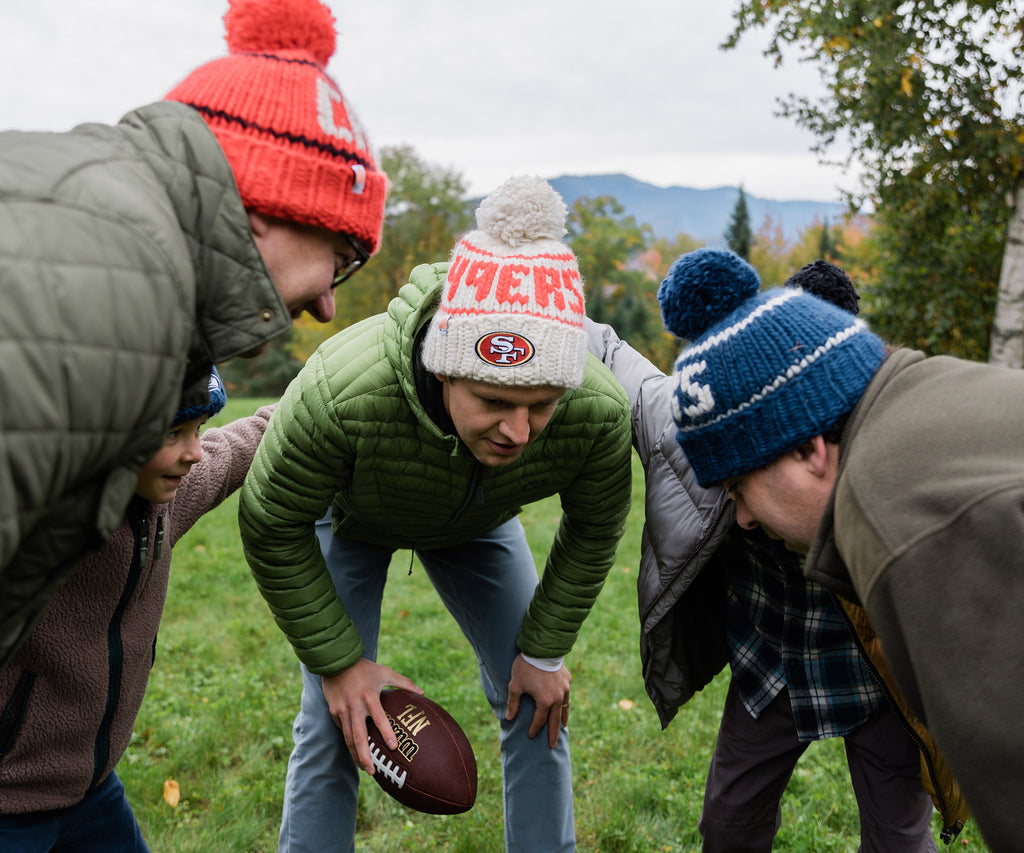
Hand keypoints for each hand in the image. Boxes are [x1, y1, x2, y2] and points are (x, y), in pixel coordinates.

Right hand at [321, 658, 421, 774]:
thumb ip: (403, 683)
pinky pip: (342, 729)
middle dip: (364, 756)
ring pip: (347, 738)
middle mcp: (355, 706)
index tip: (394, 747)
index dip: (386, 732)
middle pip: (358, 736)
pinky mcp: (334, 712)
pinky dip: (348, 742)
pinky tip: (355, 751)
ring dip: (355, 754)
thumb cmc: (365, 668)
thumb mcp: (385, 672)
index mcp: (369, 696)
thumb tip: (422, 692)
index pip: (379, 718)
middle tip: (372, 771)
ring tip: (364, 768)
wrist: (336, 662)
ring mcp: (342, 710)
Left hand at [505, 654, 571, 747]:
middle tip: (552, 745)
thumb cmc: (526, 667)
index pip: (539, 720)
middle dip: (553, 734)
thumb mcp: (515, 685)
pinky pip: (567, 694)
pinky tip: (564, 705)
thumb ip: (513, 703)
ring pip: (565, 708)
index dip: (534, 729)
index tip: (531, 736)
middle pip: (555, 720)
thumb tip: (509, 718)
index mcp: (545, 702)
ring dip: (563, 719)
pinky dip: (565, 702)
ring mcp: (565, 688)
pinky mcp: (567, 679)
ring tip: (563, 728)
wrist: (541, 647)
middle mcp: (558, 698)